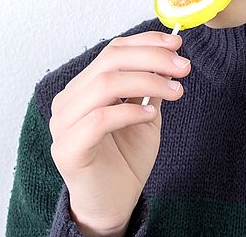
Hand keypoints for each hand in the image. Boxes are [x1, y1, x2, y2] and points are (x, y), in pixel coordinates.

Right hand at [49, 31, 190, 234]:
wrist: (114, 203)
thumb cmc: (126, 157)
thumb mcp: (145, 112)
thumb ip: (151, 86)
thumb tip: (171, 56)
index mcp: (84, 86)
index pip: (113, 50)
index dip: (146, 42)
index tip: (177, 43)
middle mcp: (69, 100)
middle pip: (110, 61)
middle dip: (152, 59)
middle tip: (183, 67)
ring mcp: (63, 124)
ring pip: (105, 85)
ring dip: (147, 81)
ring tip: (176, 91)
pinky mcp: (67, 149)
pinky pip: (99, 119)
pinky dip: (130, 111)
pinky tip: (151, 113)